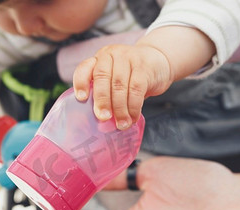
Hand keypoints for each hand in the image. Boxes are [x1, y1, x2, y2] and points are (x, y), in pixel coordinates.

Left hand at [73, 26, 214, 130]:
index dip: (81, 83)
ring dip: (120, 108)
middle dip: (102, 100)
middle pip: (102, 77)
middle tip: (103, 118)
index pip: (85, 68)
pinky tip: (133, 117)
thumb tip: (101, 121)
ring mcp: (129, 58)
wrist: (158, 61)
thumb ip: (106, 93)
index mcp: (99, 59)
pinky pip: (137, 89)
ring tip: (121, 124)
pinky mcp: (144, 67)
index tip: (81, 98)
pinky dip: (134, 106)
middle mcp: (112, 55)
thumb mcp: (115, 78)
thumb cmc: (131, 75)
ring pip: (120, 85)